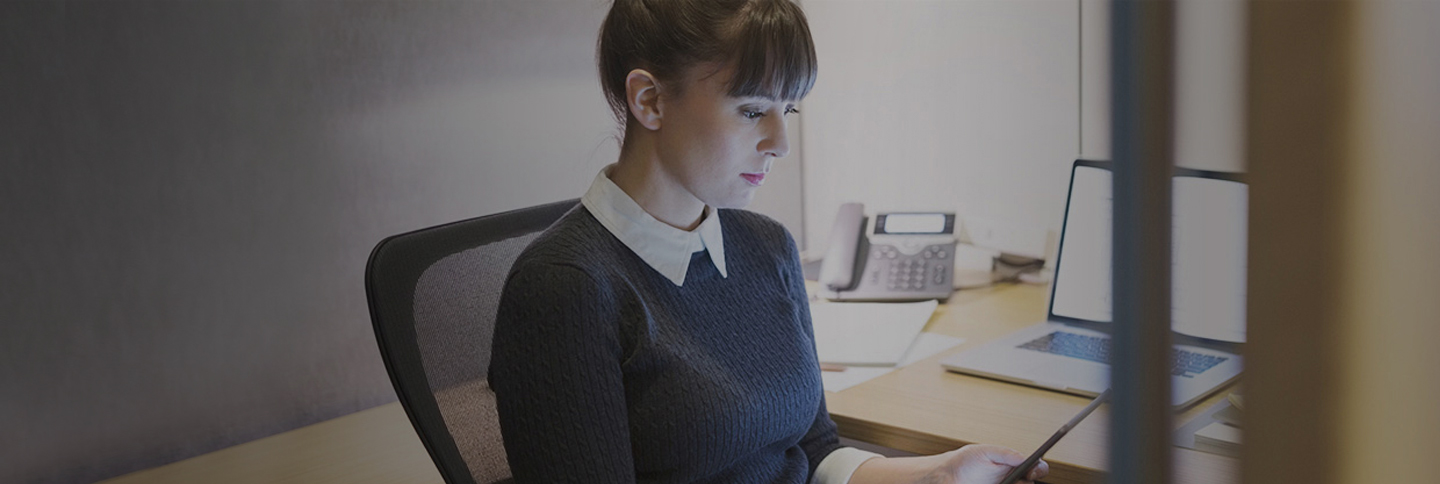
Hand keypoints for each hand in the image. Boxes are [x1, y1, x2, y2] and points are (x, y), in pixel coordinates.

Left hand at [920, 444, 1048, 483]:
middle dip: (1027, 481)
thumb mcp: (986, 452)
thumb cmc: (968, 461)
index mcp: (1016, 465)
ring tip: (1002, 483)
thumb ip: (1006, 453)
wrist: (950, 477)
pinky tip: (1002, 483)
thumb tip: (1024, 457)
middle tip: (1018, 480)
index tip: (1032, 471)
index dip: (1039, 470)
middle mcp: (1015, 479)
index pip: (1037, 468)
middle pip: (1031, 483)